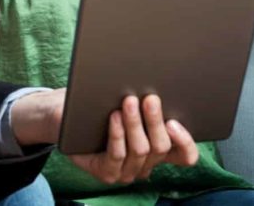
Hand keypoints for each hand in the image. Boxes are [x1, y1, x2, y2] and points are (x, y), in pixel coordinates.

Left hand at [8, 91, 199, 184]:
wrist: (68, 114)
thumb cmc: (104, 103)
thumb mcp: (130, 100)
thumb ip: (147, 99)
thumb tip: (160, 80)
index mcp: (160, 148)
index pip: (185, 156)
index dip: (185, 141)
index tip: (175, 121)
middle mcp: (147, 164)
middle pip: (161, 147)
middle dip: (155, 120)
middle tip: (150, 98)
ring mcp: (127, 171)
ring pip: (140, 150)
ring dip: (135, 124)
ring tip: (129, 102)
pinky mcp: (107, 172)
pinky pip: (117, 155)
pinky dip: (118, 134)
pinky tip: (114, 116)